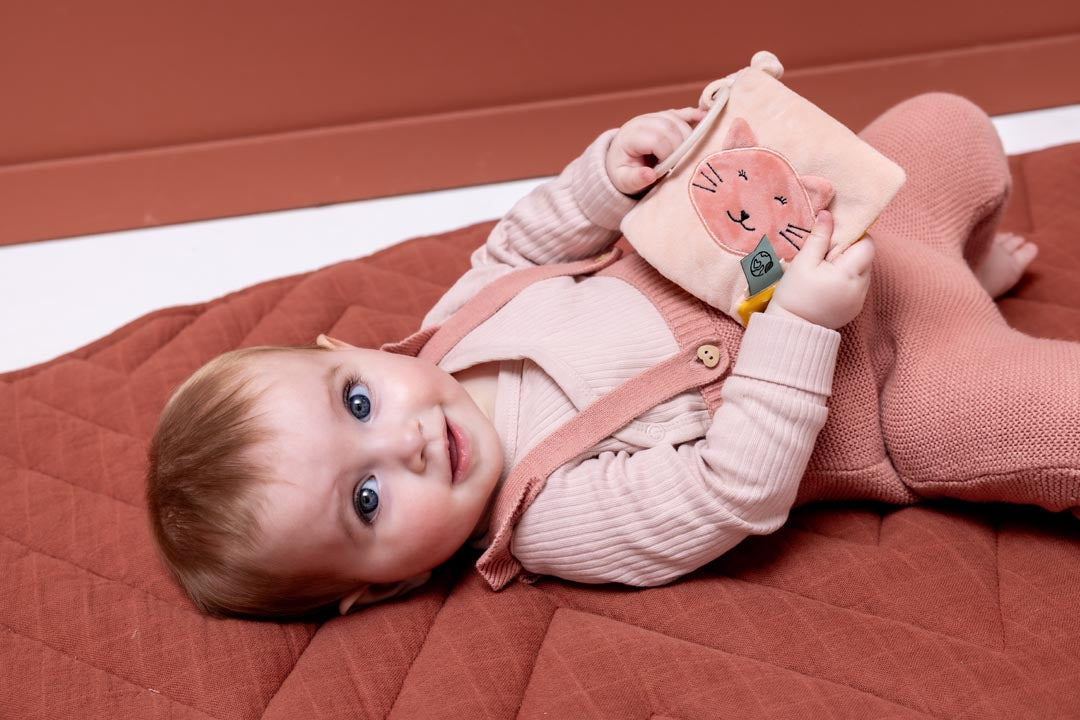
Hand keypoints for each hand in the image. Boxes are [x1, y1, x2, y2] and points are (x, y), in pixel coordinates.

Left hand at [605, 107, 706, 195]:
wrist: (619, 161)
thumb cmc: (624, 172)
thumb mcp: (624, 181)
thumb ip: (636, 179)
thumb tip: (650, 175)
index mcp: (630, 137)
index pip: (656, 140)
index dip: (667, 155)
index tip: (666, 169)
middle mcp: (641, 122)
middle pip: (669, 128)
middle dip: (679, 147)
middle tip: (679, 164)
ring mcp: (652, 116)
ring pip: (677, 120)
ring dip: (687, 137)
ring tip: (685, 155)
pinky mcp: (663, 117)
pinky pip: (680, 113)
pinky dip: (693, 115)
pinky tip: (704, 117)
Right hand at [765, 211, 873, 329]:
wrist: (791, 328)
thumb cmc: (795, 294)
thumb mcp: (803, 262)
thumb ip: (819, 237)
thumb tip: (828, 214)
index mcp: (849, 273)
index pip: (867, 244)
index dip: (853, 237)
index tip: (834, 240)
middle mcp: (861, 287)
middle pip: (866, 257)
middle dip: (850, 251)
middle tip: (826, 256)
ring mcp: (860, 299)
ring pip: (863, 271)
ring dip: (849, 266)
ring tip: (826, 272)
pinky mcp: (855, 308)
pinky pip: (858, 286)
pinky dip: (847, 280)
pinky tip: (828, 285)